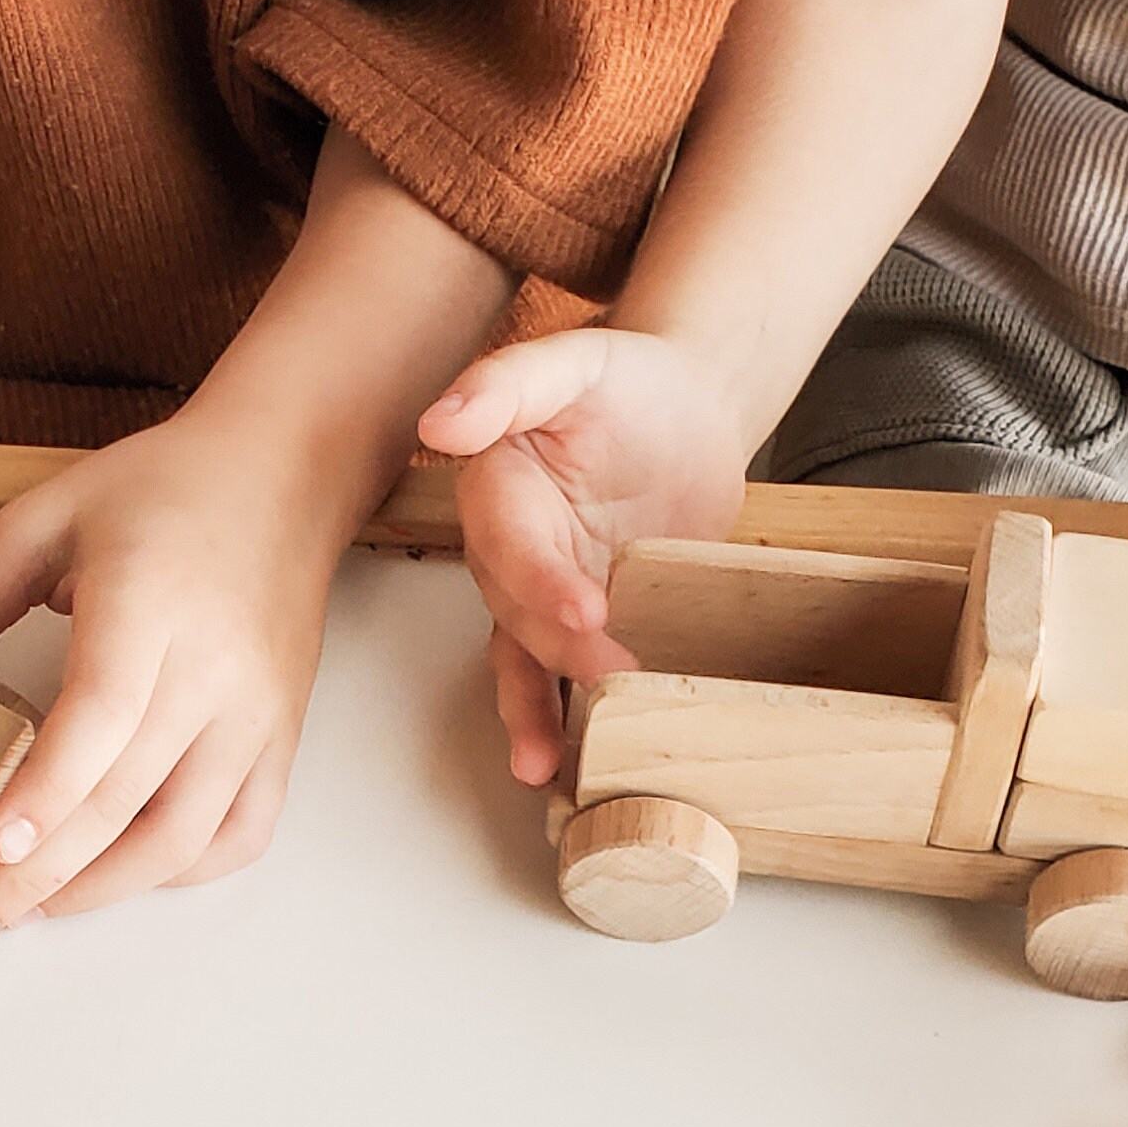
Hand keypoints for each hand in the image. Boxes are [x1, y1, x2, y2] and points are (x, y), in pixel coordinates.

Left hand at [0, 409, 343, 938]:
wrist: (286, 470)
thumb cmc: (166, 489)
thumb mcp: (47, 517)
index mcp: (152, 604)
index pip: (102, 716)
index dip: (47, 791)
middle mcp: (216, 669)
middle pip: (127, 800)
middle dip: (39, 876)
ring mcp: (258, 713)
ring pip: (184, 838)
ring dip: (101, 890)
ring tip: (28, 911)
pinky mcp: (283, 736)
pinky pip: (239, 833)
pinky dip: (177, 871)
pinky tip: (117, 874)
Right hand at [416, 327, 748, 784]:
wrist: (689, 413)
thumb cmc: (629, 381)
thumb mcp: (576, 361)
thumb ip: (508, 382)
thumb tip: (439, 420)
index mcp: (498, 491)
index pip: (508, 546)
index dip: (540, 583)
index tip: (586, 611)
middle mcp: (510, 555)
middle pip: (518, 616)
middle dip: (559, 656)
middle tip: (616, 679)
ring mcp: (547, 597)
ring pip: (526, 663)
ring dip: (533, 716)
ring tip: (544, 765)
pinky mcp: (586, 628)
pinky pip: (568, 680)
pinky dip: (572, 722)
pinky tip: (581, 765)